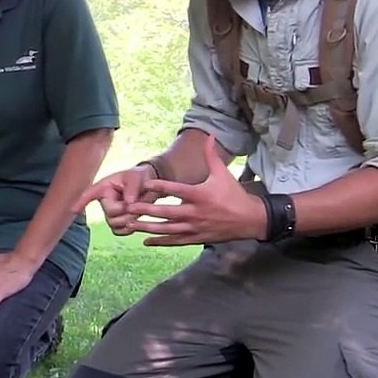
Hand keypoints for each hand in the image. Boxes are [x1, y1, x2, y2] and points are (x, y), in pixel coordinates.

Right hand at [74, 163, 160, 235]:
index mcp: (104, 188)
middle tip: (137, 204)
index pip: (89, 194)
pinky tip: (135, 222)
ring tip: (138, 210)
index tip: (73, 210)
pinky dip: (128, 229)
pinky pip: (119, 231)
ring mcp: (111, 213)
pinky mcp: (118, 222)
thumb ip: (132, 188)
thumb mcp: (136, 177)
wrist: (148, 186)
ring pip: (114, 224)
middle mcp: (105, 201)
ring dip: (128, 219)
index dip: (80, 202)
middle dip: (125, 211)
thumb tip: (129, 203)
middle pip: (110, 213)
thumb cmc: (138, 178)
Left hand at [124, 135, 266, 245]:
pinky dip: (160, 241)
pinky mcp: (196, 239)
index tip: (144, 184)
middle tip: (128, 208)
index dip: (159, 186)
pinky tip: (145, 240)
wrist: (249, 220)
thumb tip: (210, 135)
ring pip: (167, 229)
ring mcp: (194, 227)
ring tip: (130, 225)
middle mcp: (195, 212)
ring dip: (148, 227)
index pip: (176, 190)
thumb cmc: (234, 195)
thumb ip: (211, 156)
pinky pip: (174, 241)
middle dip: (146, 210)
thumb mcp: (223, 173)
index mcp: (199, 195)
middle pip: (166, 212)